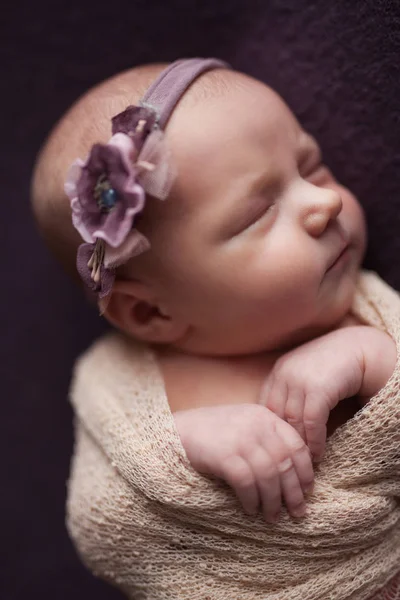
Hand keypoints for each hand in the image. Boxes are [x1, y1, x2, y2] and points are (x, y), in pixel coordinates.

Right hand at [173, 404, 313, 521]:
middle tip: (298, 512)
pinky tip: (251, 510)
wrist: (177, 430)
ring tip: (273, 517)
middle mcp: (256, 424)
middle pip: (285, 463)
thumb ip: (267, 439)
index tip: (308, 490)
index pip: (296, 444)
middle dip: (294, 492)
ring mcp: (240, 439)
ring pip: (269, 476)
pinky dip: (252, 500)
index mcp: (264, 415)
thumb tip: (293, 474)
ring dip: (273, 501)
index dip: (305, 471)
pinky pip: (247, 483)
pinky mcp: (224, 455)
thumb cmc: (213, 432)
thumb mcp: (244, 425)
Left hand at [258, 329, 365, 460]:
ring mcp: (300, 381)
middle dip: (283, 440)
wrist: (357, 349)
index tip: (277, 447)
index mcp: (277, 371)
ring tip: (306, 461)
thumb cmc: (330, 365)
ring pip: (293, 421)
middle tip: (290, 461)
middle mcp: (285, 375)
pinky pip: (311, 422)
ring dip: (300, 444)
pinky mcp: (318, 389)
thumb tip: (279, 426)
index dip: (270, 429)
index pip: (265, 406)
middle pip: (276, 416)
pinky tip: (319, 452)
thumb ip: (290, 392)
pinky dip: (315, 440)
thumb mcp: (303, 374)